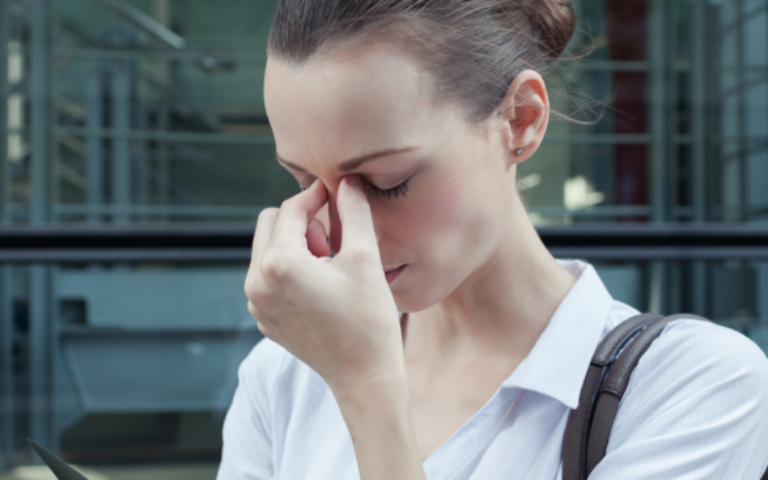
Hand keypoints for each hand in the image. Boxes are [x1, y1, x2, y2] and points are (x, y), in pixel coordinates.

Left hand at [245, 176, 403, 394]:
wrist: (364, 377)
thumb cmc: (368, 319)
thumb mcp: (365, 258)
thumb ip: (353, 211)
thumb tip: (347, 180)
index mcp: (278, 264)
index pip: (290, 209)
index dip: (315, 196)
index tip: (335, 192)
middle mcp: (257, 283)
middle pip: (270, 224)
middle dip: (300, 222)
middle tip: (333, 242)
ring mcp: (257, 304)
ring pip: (267, 251)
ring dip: (295, 246)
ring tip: (329, 267)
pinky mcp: (264, 319)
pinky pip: (268, 278)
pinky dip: (290, 271)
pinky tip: (321, 287)